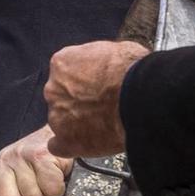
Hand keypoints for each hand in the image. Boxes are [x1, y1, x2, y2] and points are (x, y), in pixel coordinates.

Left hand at [0, 127, 73, 195]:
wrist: (64, 131)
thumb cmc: (43, 159)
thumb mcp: (20, 172)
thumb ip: (12, 191)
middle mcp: (5, 160)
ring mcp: (22, 156)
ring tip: (49, 183)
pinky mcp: (41, 156)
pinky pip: (50, 189)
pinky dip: (58, 190)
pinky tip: (59, 178)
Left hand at [43, 41, 146, 158]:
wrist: (140, 96)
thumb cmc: (132, 72)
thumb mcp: (115, 49)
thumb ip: (100, 59)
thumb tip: (109, 63)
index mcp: (62, 63)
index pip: (64, 73)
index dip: (82, 81)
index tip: (93, 86)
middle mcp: (54, 89)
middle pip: (61, 97)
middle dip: (78, 102)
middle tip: (99, 105)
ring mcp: (57, 115)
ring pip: (61, 121)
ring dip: (76, 122)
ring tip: (102, 123)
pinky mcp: (66, 139)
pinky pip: (59, 146)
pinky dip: (69, 145)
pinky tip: (83, 143)